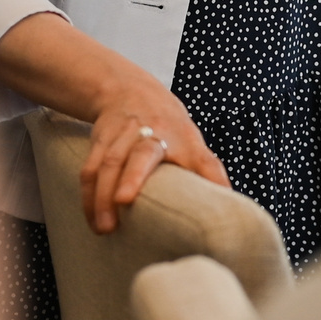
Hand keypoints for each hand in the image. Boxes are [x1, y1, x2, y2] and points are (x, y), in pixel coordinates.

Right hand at [83, 75, 227, 233]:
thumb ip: (210, 170)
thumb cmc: (170, 126)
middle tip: (122, 205)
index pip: (173, 152)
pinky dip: (88, 196)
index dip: (173, 171)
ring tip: (104, 229)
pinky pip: (89, 169)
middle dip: (126, 179)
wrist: (130, 90)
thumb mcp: (194, 142)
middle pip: (132, 154)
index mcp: (176, 135)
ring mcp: (119, 135)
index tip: (161, 193)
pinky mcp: (99, 141)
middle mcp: (145, 131)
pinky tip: (91, 218)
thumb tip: (231, 201)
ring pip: (105, 164)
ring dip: (101, 197)